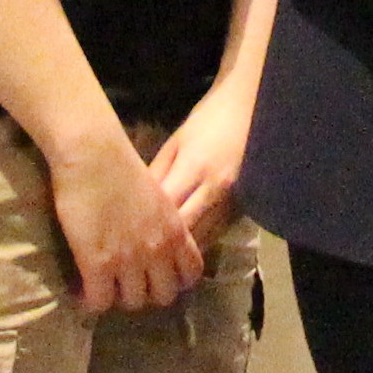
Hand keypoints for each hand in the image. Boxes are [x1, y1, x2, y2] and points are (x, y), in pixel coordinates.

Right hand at [44, 126, 204, 315]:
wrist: (94, 155)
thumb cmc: (122, 167)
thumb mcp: (157, 199)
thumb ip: (163, 224)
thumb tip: (157, 240)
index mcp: (176, 232)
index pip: (191, 274)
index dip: (175, 280)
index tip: (157, 276)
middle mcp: (158, 251)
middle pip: (163, 296)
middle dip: (146, 292)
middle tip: (127, 284)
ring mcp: (129, 260)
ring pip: (132, 302)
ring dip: (117, 297)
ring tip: (103, 287)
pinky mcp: (98, 264)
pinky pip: (99, 301)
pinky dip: (91, 300)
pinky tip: (82, 290)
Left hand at [147, 85, 253, 249]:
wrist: (250, 108)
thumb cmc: (208, 120)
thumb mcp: (176, 142)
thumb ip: (157, 174)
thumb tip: (134, 205)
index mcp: (194, 167)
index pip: (165, 209)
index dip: (144, 228)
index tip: (122, 239)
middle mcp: (216, 188)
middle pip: (184, 231)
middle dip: (161, 248)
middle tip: (137, 260)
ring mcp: (233, 200)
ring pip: (203, 239)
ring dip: (180, 254)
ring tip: (156, 264)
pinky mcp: (243, 206)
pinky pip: (216, 234)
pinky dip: (198, 245)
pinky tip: (182, 254)